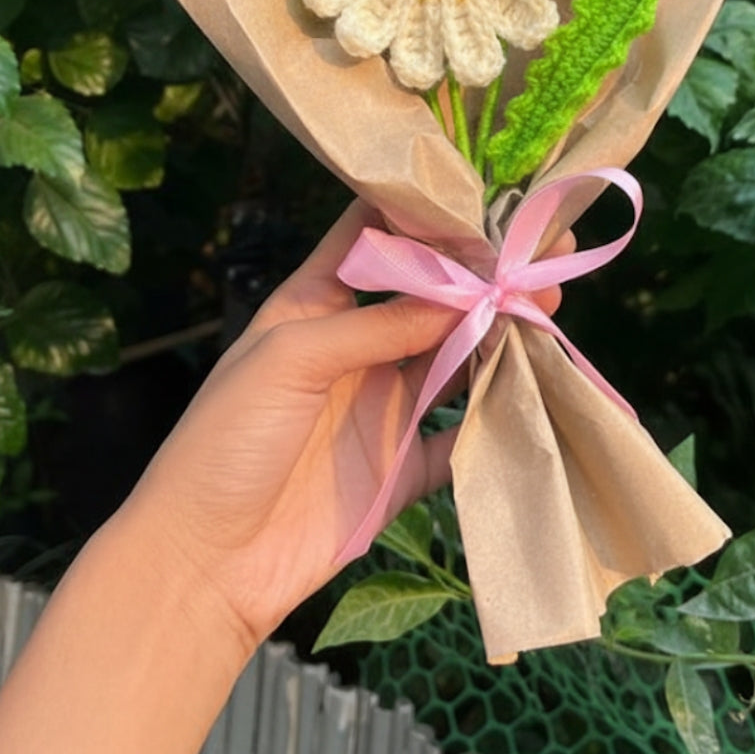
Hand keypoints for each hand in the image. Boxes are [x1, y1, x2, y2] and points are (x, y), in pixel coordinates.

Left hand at [117, 201, 568, 653]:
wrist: (204, 564)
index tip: (477, 190)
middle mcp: (356, 349)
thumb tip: (462, 293)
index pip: (370, 238)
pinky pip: (461, 433)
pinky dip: (497, 411)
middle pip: (430, 297)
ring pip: (456, 357)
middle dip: (482, 272)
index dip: (419, 212)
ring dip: (500, 331)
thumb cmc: (225, 442)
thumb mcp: (290, 360)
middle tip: (540, 248)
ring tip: (550, 300)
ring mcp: (382, 407)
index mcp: (313, 306)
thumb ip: (375, 324)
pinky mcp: (403, 467)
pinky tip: (536, 383)